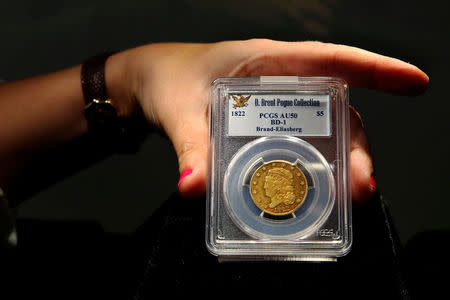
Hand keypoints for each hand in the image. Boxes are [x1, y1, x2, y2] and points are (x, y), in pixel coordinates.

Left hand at [116, 39, 427, 201]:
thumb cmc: (170, 81)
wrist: (153, 84)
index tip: (414, 83)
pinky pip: (302, 146)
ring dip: (341, 164)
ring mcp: (277, 109)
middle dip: (356, 147)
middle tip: (362, 185)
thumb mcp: (179, 111)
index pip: (330, 61)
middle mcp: (281, 84)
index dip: (375, 71)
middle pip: (334, 112)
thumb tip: (193, 188)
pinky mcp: (267, 129)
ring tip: (349, 198)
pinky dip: (315, 169)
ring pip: (324, 133)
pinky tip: (319, 195)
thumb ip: (189, 148)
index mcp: (266, 62)